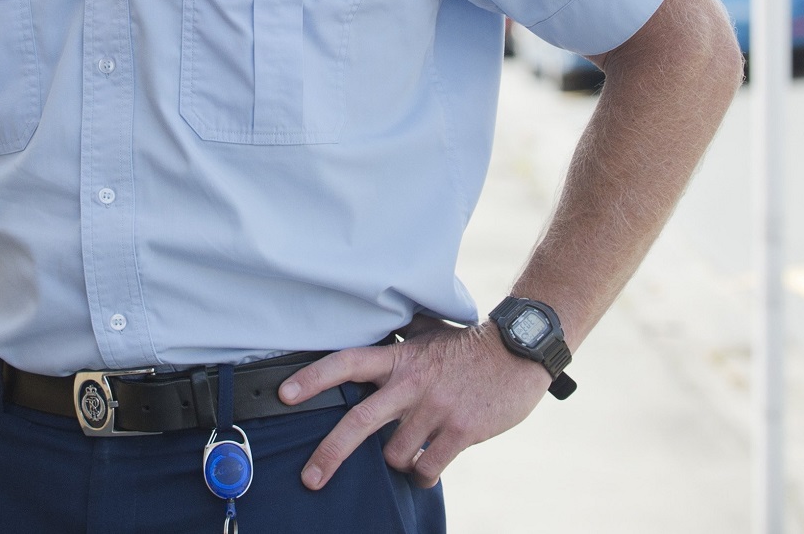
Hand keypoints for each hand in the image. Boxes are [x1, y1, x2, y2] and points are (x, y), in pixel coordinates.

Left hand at [278, 320, 553, 489]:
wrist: (520, 353)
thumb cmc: (471, 345)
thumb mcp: (431, 332)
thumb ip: (402, 336)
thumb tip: (380, 325)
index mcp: (401, 358)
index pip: (348, 363)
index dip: (314, 378)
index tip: (283, 394)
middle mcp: (412, 384)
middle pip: (359, 421)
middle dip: (330, 454)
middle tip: (310, 479)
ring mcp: (436, 409)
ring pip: (394, 455)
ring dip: (397, 461)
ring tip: (410, 451)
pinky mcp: (460, 432)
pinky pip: (426, 469)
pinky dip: (422, 474)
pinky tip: (428, 466)